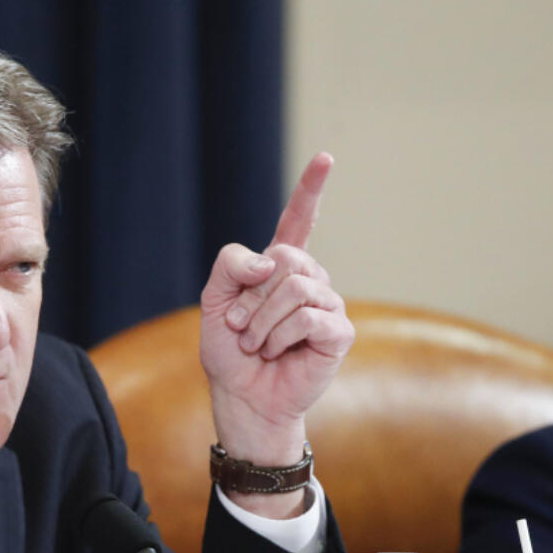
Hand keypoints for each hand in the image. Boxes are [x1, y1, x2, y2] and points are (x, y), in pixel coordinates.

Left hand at [198, 153, 353, 514]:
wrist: (240, 395)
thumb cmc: (228, 350)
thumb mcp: (214, 301)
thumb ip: (231, 266)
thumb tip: (271, 262)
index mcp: (279, 268)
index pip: (299, 221)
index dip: (311, 189)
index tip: (325, 157)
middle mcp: (308, 280)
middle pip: (285, 258)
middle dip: (251, 296)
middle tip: (240, 327)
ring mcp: (327, 304)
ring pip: (295, 287)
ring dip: (261, 321)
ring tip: (255, 343)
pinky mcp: (338, 332)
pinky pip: (309, 316)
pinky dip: (280, 335)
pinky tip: (275, 352)